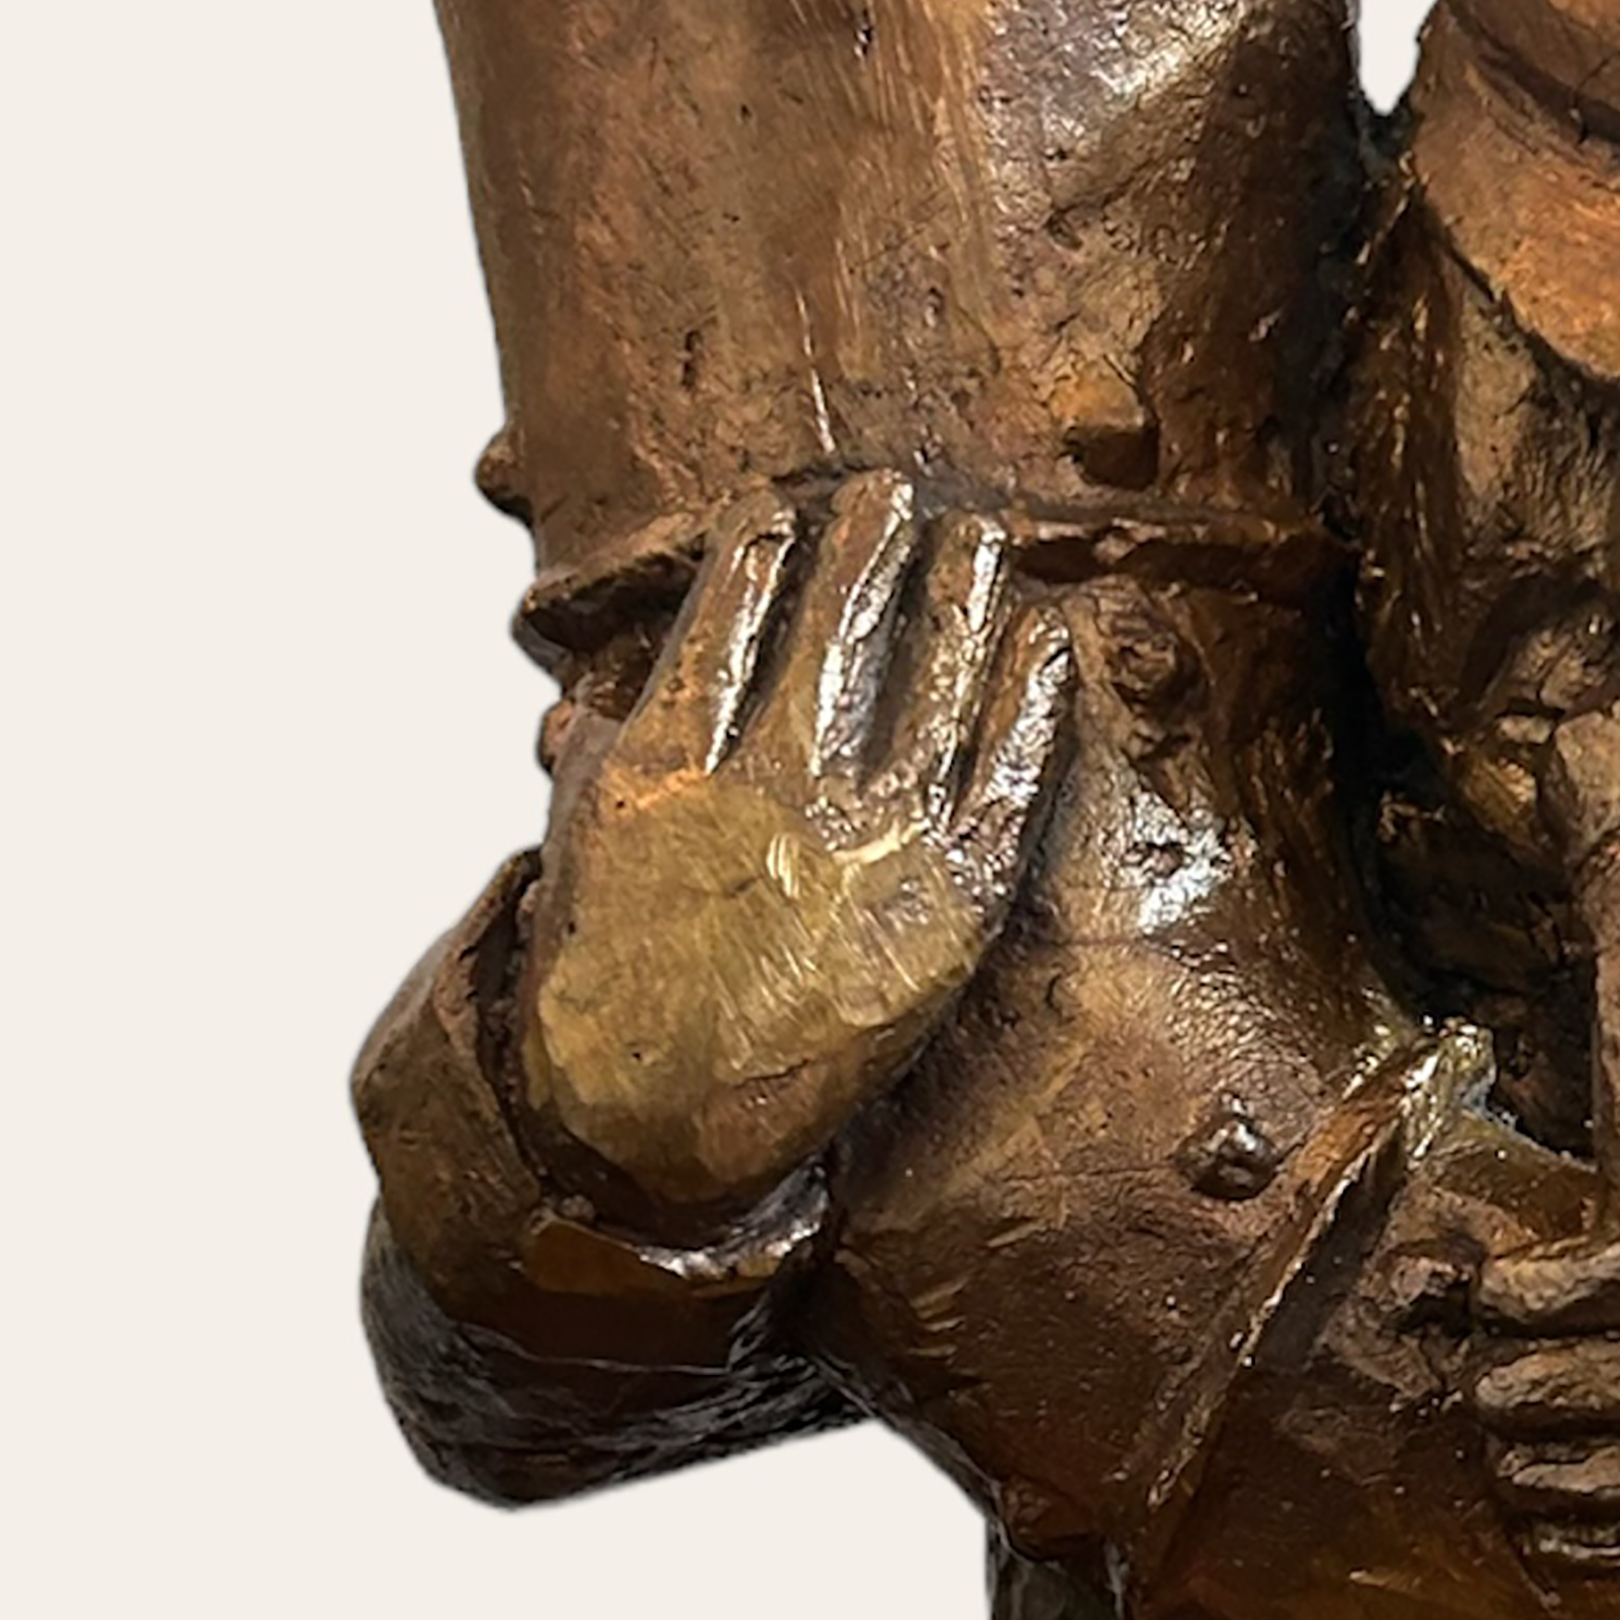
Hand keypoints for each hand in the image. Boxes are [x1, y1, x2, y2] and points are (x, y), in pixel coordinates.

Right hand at [517, 474, 1081, 1219]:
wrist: (654, 1127)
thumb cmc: (609, 1000)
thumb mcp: (576, 863)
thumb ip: (594, 769)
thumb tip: (575, 710)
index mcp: (669, 762)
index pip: (727, 618)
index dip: (762, 551)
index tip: (783, 507)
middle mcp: (770, 788)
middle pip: (837, 630)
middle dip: (869, 548)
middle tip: (894, 492)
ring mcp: (862, 846)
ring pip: (927, 684)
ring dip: (954, 596)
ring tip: (973, 539)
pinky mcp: (946, 908)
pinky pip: (1005, 778)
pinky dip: (1030, 702)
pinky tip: (1043, 642)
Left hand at [1471, 1117, 1619, 1579]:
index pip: (1549, 1294)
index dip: (1501, 1298)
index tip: (1493, 1293)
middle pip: (1540, 1393)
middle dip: (1502, 1381)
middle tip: (1495, 1371)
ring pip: (1575, 1483)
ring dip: (1529, 1463)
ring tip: (1518, 1445)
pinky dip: (1588, 1537)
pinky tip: (1566, 1518)